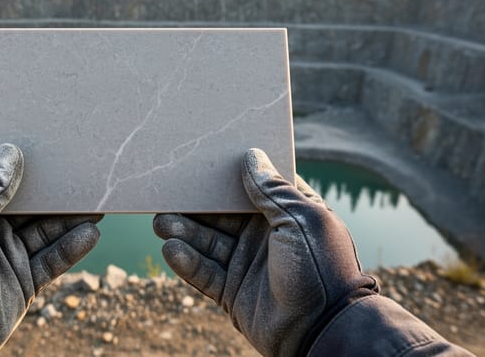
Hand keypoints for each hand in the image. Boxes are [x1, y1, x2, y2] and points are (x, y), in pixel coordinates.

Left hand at [0, 144, 102, 356]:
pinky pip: (52, 259)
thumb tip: (11, 152)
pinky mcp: (22, 279)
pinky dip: (71, 247)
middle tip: (80, 173)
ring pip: (44, 230)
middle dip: (51, 191)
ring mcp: (5, 254)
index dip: (14, 161)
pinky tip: (91, 233)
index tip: (41, 143)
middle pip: (26, 203)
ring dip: (69, 218)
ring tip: (97, 204)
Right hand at [154, 148, 377, 356]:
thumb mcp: (301, 219)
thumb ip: (272, 190)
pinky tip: (171, 250)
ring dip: (185, 232)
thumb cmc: (321, 267)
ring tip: (161, 223)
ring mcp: (247, 264)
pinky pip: (204, 273)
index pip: (253, 187)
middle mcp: (264, 236)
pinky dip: (187, 262)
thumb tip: (251, 155)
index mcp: (287, 214)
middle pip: (221, 214)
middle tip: (168, 194)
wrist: (323, 329)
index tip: (202, 158)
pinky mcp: (233, 292)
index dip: (230, 173)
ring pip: (208, 241)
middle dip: (195, 206)